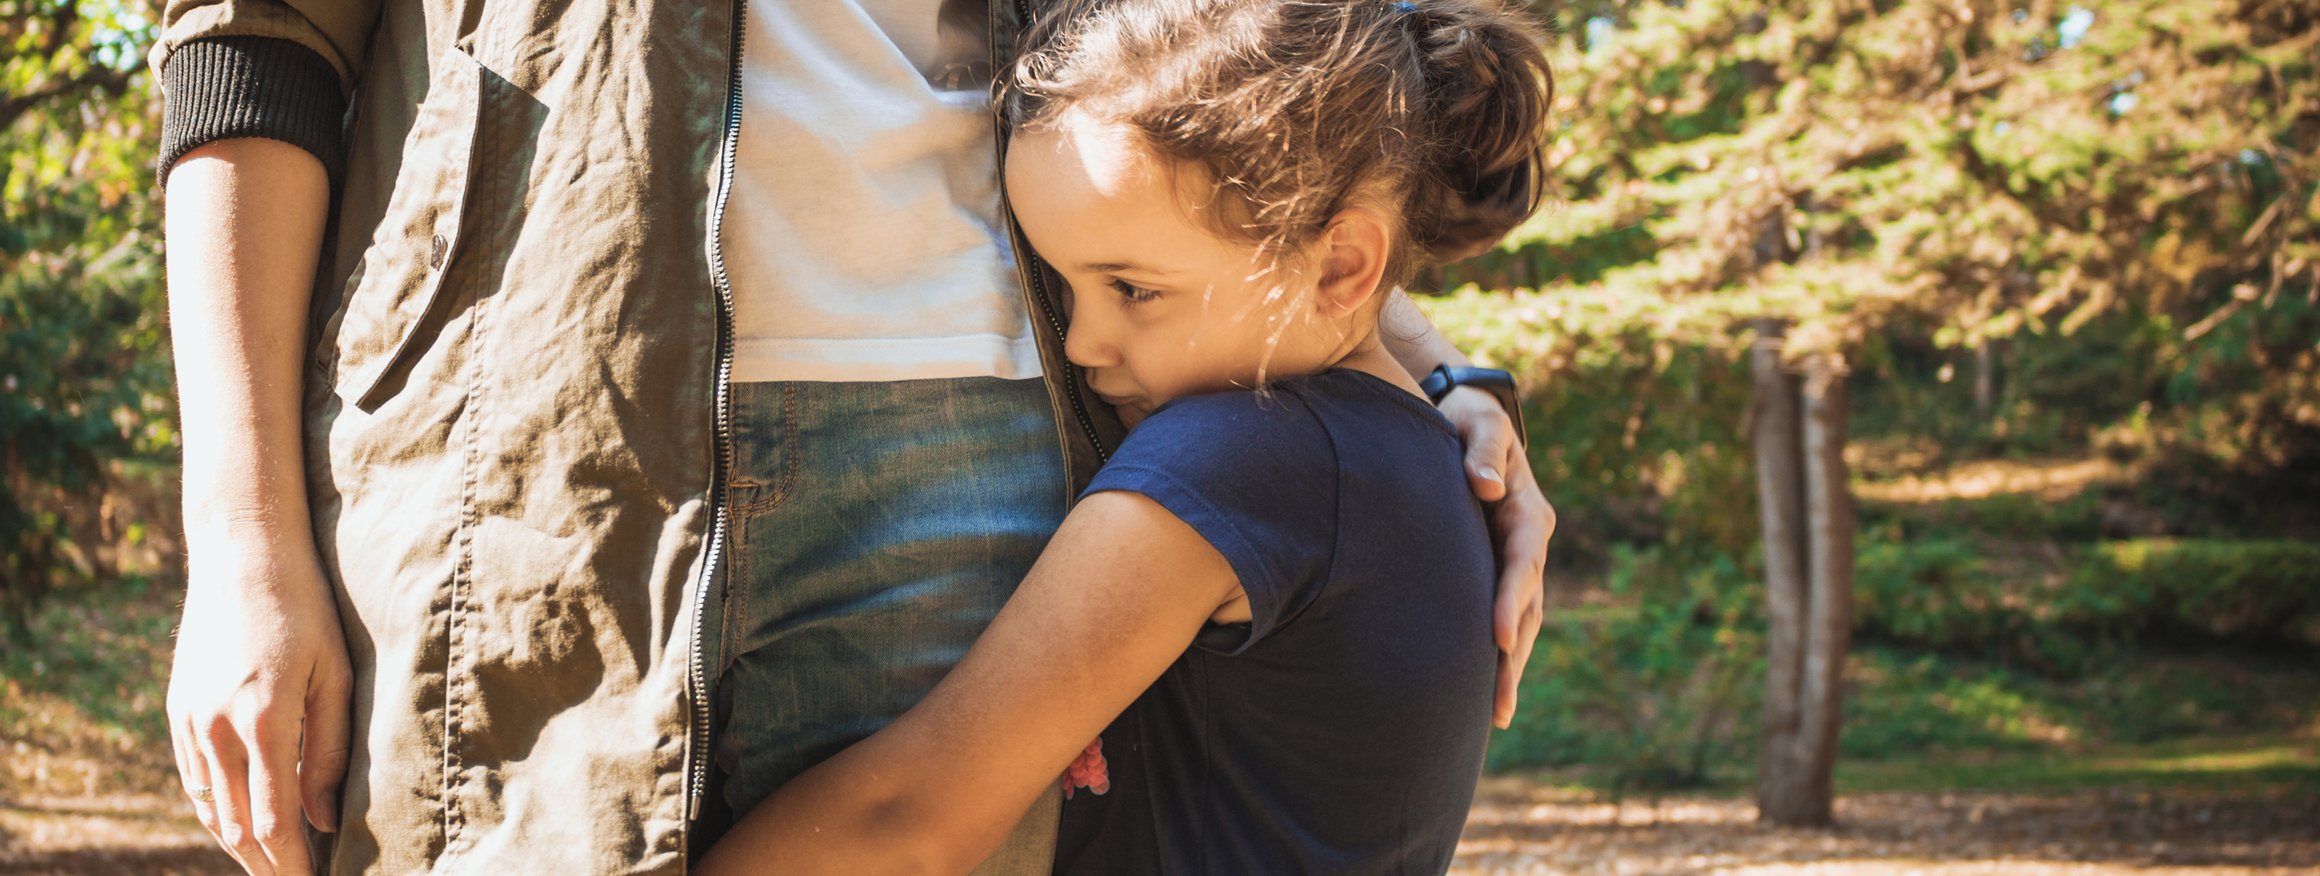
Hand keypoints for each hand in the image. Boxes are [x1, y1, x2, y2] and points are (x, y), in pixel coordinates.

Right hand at [168, 534, 351, 874]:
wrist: (242, 559)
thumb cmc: (307, 612)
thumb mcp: (335, 678)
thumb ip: (332, 753)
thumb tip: (326, 822)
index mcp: (263, 722)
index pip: (275, 822)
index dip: (294, 864)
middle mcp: (217, 730)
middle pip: (237, 827)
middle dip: (266, 866)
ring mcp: (190, 722)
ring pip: (211, 809)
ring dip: (239, 846)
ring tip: (272, 867)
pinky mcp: (178, 712)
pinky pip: (194, 781)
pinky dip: (216, 812)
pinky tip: (239, 826)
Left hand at [1438, 386, 1553, 728]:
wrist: (1468, 417)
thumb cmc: (1467, 419)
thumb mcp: (1477, 423)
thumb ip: (1482, 451)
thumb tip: (1484, 488)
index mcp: (1526, 510)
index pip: (1521, 562)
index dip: (1511, 599)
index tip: (1500, 636)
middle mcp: (1528, 540)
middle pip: (1527, 604)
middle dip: (1514, 655)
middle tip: (1497, 702)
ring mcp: (1516, 559)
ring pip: (1522, 619)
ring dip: (1511, 665)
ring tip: (1495, 714)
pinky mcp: (1498, 569)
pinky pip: (1504, 614)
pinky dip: (1500, 651)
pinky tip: (1484, 691)